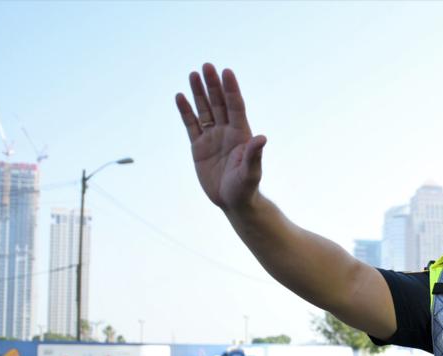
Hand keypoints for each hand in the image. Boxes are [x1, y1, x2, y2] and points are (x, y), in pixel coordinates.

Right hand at [175, 63, 266, 211]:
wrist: (233, 201)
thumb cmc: (246, 188)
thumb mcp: (251, 172)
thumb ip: (254, 155)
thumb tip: (262, 138)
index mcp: (241, 134)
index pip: (235, 106)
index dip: (231, 89)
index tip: (226, 72)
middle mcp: (227, 132)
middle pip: (219, 103)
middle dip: (213, 85)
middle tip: (206, 66)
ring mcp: (212, 137)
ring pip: (204, 110)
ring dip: (199, 92)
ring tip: (193, 74)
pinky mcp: (199, 146)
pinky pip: (191, 125)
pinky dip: (186, 111)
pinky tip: (180, 97)